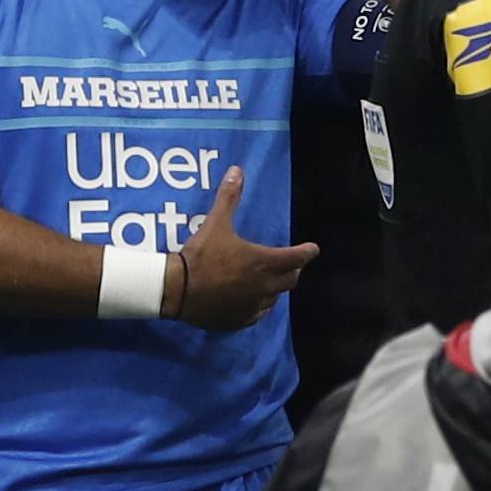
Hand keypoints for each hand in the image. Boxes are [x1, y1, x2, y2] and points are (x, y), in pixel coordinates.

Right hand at [170, 167, 319, 331]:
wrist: (176, 290)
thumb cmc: (200, 255)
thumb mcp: (215, 224)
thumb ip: (229, 198)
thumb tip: (237, 171)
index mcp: (265, 262)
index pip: (298, 258)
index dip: (308, 252)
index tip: (313, 248)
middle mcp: (265, 286)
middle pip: (291, 279)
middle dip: (293, 269)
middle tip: (289, 263)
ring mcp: (253, 306)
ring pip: (275, 297)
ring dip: (276, 287)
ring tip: (269, 279)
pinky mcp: (240, 320)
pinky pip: (258, 314)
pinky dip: (259, 305)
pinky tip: (251, 300)